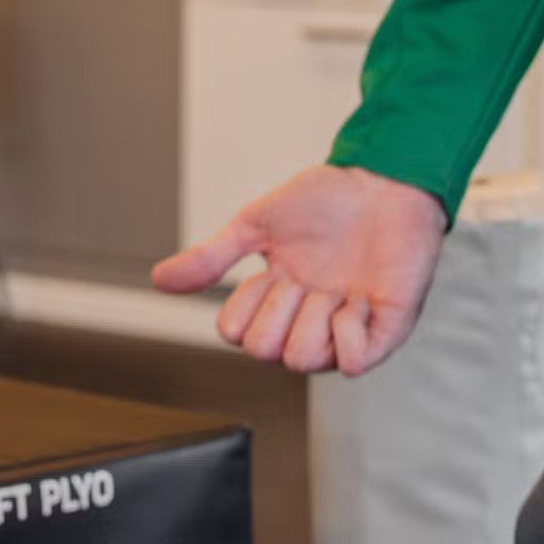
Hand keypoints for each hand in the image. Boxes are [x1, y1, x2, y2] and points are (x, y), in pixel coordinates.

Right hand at [149, 165, 447, 377]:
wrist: (383, 181)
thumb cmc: (327, 199)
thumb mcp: (257, 223)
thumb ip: (210, 256)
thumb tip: (160, 280)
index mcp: (275, 301)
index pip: (236, 335)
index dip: (247, 302)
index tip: (272, 268)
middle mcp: (306, 322)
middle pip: (265, 353)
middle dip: (279, 307)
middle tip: (304, 277)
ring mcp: (344, 331)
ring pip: (302, 361)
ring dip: (314, 316)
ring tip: (336, 286)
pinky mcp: (383, 333)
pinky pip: (354, 363)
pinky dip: (349, 331)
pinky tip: (359, 298)